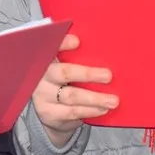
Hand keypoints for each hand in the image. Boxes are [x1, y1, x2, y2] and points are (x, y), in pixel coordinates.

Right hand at [31, 33, 118, 147]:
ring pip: (71, 95)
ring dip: (94, 98)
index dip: (62, 43)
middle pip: (63, 72)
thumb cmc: (63, 80)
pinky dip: (89, 110)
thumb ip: (75, 56)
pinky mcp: (48, 113)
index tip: (77, 41)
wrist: (49, 109)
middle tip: (108, 76)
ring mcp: (43, 95)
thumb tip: (104, 49)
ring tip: (112, 100)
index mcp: (46, 58)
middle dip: (87, 74)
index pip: (52, 46)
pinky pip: (72, 112)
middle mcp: (41, 75)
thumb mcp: (63, 65)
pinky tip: (102, 109)